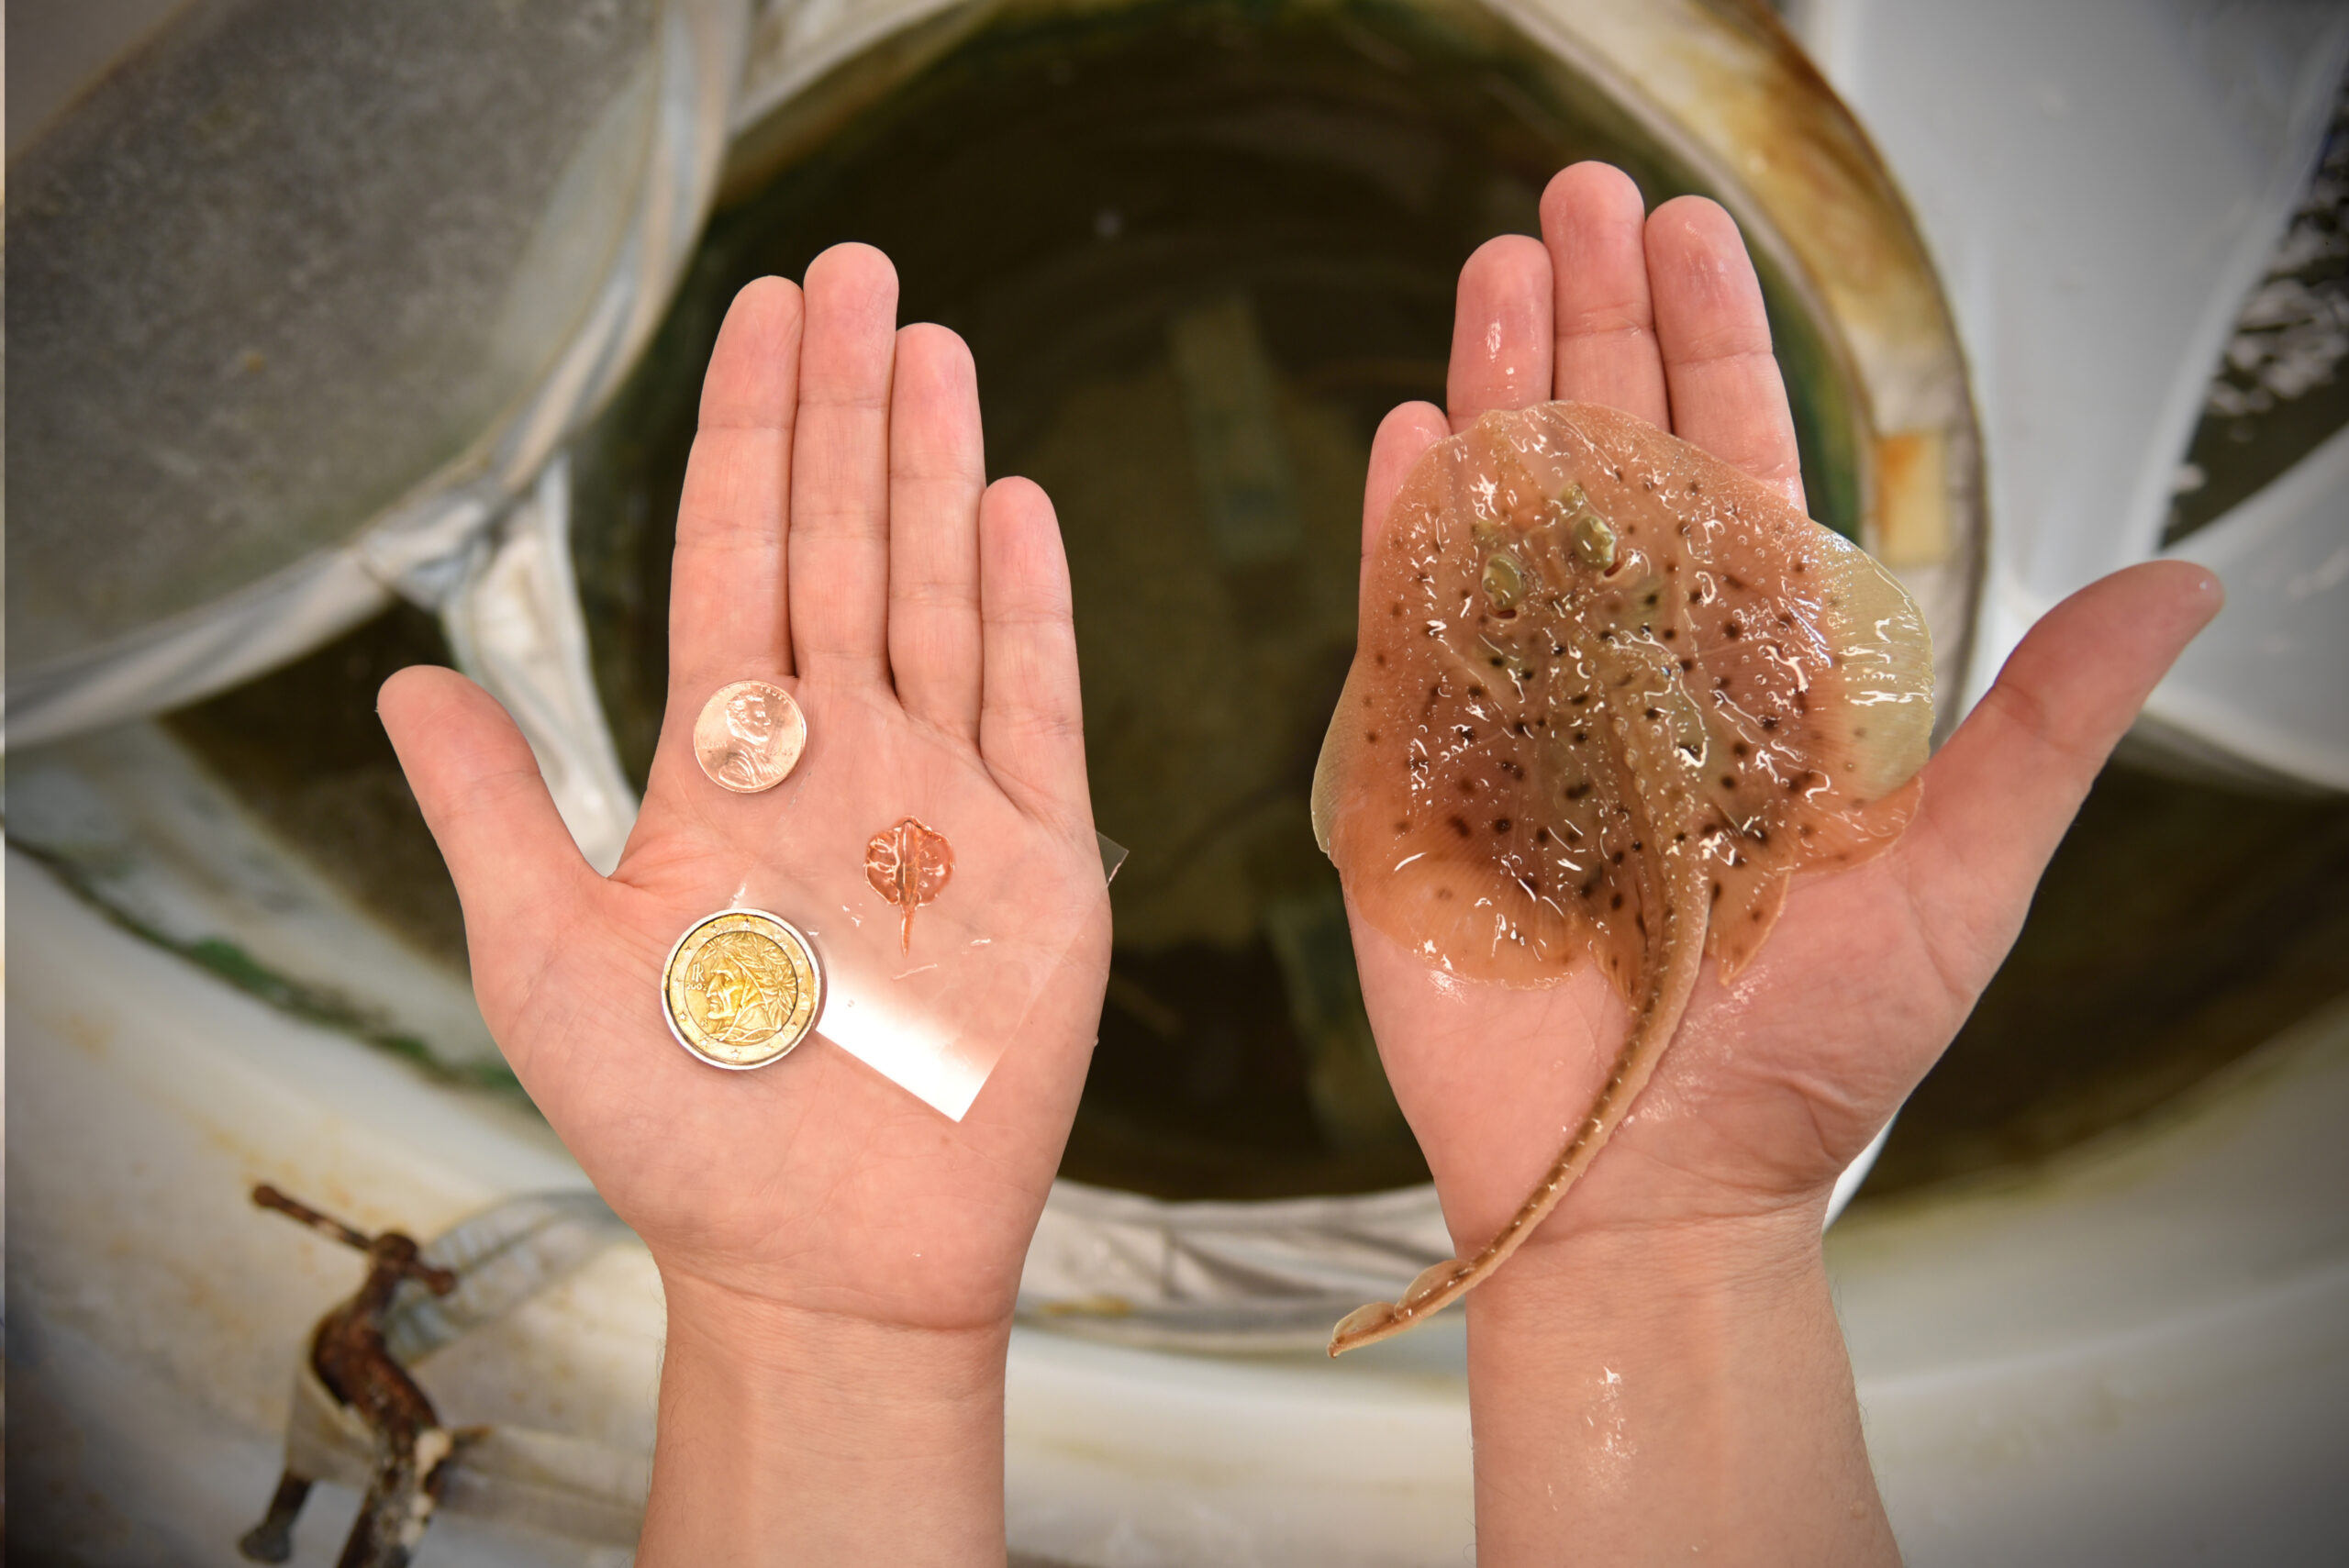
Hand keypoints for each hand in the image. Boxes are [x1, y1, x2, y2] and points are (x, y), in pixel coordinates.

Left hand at [381, 245, 1108, 1562]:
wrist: (826, 1262)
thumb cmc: (680, 1134)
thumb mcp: (546, 964)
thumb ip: (491, 811)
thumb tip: (402, 678)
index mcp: (722, 767)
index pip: (735, 556)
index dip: (746, 431)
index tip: (762, 310)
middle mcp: (836, 757)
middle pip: (843, 542)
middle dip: (849, 406)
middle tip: (861, 269)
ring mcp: (942, 798)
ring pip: (939, 595)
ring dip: (935, 470)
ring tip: (933, 346)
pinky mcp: (1040, 861)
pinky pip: (1035, 706)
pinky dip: (1030, 607)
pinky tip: (1014, 505)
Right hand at [1344, 164, 2218, 1562]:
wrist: (1650, 1191)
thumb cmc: (1812, 1063)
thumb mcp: (1956, 887)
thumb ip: (2042, 727)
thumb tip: (2186, 581)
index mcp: (1754, 682)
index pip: (1730, 476)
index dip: (1714, 347)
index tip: (1689, 229)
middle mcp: (1630, 678)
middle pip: (1606, 465)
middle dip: (1594, 326)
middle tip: (1567, 196)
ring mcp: (1516, 720)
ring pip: (1502, 519)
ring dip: (1500, 388)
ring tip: (1494, 266)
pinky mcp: (1420, 782)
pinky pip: (1407, 629)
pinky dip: (1406, 526)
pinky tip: (1413, 426)